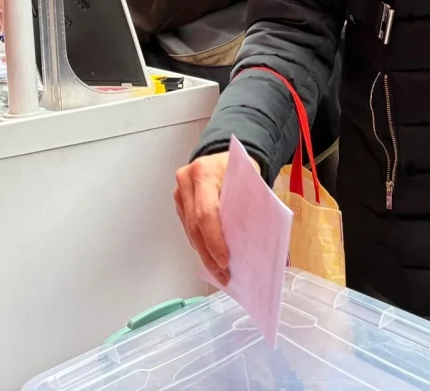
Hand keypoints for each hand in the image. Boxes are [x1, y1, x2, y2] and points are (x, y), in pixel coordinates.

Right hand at [175, 152, 258, 285]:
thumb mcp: (248, 179)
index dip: (214, 240)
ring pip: (189, 230)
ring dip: (204, 254)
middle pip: (195, 226)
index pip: (206, 213)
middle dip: (209, 254)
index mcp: (204, 172)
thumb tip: (249, 240)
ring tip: (219, 273)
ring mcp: (180, 191)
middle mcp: (186, 180)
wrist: (224, 155)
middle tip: (223, 275)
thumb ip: (246, 204)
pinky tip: (211, 258)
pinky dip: (200, 244)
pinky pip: (189, 227)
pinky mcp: (179, 201)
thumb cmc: (241, 167)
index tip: (225, 261)